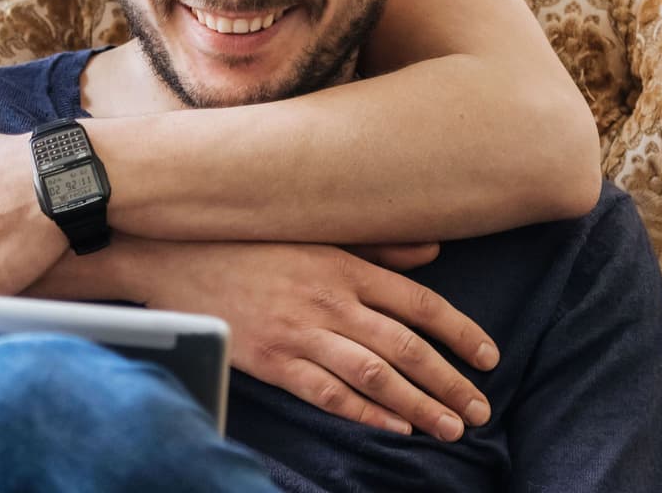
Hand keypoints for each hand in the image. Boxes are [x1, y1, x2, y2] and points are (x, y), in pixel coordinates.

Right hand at [115, 237, 497, 439]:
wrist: (173, 257)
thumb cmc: (245, 243)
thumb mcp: (314, 233)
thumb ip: (376, 247)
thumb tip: (434, 253)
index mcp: (344, 265)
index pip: (420, 303)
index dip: (461, 333)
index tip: (489, 358)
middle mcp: (329, 299)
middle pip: (406, 347)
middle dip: (451, 382)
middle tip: (481, 409)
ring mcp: (299, 332)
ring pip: (375, 375)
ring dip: (419, 404)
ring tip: (450, 428)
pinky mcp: (271, 359)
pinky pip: (328, 393)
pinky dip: (365, 413)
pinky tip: (394, 427)